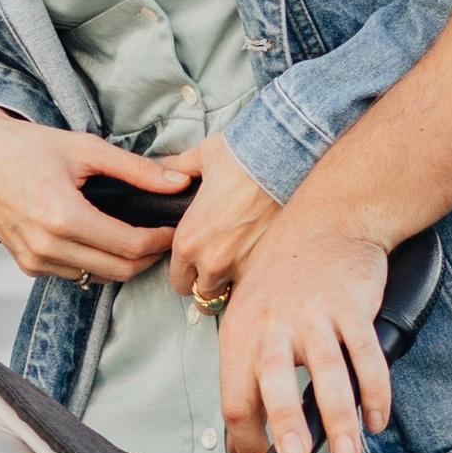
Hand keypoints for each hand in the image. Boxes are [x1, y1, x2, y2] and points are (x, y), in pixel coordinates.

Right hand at [0, 113, 190, 285]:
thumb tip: (176, 182)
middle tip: (160, 238)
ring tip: (136, 240)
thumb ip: (136, 169)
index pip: (129, 246)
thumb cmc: (28, 148)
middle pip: (119, 270)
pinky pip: (74, 276)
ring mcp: (35, 260)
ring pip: (98, 279)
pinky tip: (103, 244)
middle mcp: (47, 246)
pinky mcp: (28, 265)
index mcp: (63, 216)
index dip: (159, 241)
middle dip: (147, 257)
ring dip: (122, 264)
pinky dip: (95, 265)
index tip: (170, 229)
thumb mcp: (86, 149)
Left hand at [165, 130, 278, 314]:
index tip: (195, 267)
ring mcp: (243, 267)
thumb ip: (178, 168)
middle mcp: (212, 261)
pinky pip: (257, 288)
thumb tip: (165, 168)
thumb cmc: (244, 155)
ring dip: (233, 288)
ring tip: (240, 273)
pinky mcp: (271, 265)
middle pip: (203, 296)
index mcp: (189, 241)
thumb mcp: (202, 157)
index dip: (187, 275)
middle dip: (208, 286)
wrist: (286, 156)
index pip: (178, 282)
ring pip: (231, 297)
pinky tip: (262, 269)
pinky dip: (258, 282)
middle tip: (218, 271)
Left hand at [217, 207, 391, 452]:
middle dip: (285, 422)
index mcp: (240, 333)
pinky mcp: (352, 307)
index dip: (246, 441)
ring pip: (327, 371)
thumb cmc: (284, 274)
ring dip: (339, 417)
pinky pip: (366, 355)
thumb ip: (246, 374)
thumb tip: (241, 438)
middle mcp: (274, 324)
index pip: (235, 398)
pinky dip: (375, 390)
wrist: (328, 218)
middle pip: (273, 379)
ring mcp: (315, 314)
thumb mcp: (248, 317)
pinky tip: (377, 417)